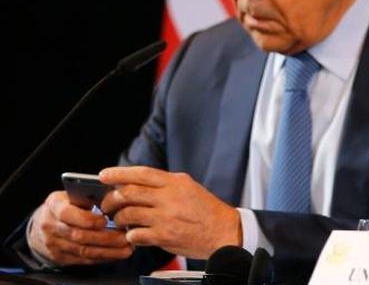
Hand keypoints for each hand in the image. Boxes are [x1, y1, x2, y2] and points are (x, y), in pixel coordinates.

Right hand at [27, 190, 132, 265]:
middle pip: (78, 235)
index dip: (87, 219)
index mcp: (54, 205)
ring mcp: (53, 243)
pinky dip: (102, 258)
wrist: (42, 223)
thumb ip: (89, 195)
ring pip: (82, 250)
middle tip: (125, 237)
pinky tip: (116, 254)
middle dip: (105, 238)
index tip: (105, 220)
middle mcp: (50, 225)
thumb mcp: (73, 194)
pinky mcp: (59, 257)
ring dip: (107, 251)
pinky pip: (83, 260)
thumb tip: (115, 197)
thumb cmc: (67, 204)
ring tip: (126, 248)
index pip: (67, 213)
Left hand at [98, 166, 240, 258]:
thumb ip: (165, 185)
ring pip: (128, 214)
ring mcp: (166, 217)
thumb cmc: (206, 211)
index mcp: (176, 182)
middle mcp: (170, 197)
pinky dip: (130, 235)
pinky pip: (135, 234)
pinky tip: (134, 235)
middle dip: (111, 199)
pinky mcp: (165, 236)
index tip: (104, 175)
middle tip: (107, 204)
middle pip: (129, 193)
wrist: (224, 231)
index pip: (142, 173)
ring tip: (120, 220)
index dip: (119, 173)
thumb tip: (136, 183)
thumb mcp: (189, 188)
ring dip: (119, 218)